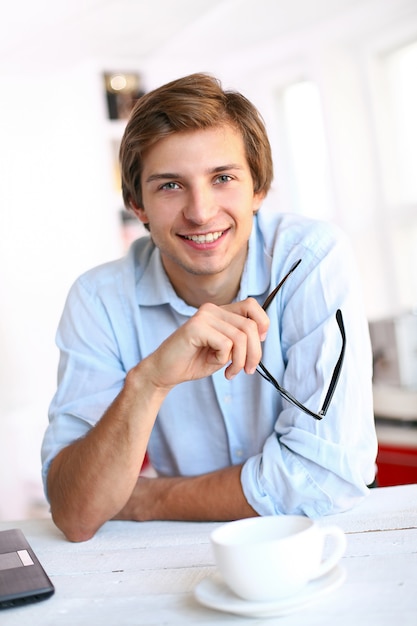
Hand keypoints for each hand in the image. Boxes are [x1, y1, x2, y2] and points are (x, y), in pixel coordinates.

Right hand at [140, 297, 268, 390]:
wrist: (164, 372)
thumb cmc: (193, 362)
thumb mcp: (224, 351)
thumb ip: (240, 340)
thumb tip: (261, 336)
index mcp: (219, 312)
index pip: (251, 305)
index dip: (263, 323)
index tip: (260, 343)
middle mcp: (211, 309)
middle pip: (250, 325)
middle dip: (255, 353)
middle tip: (247, 370)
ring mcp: (203, 316)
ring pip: (241, 337)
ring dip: (240, 361)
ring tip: (230, 372)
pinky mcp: (196, 328)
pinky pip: (225, 344)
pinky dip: (224, 359)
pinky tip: (213, 364)